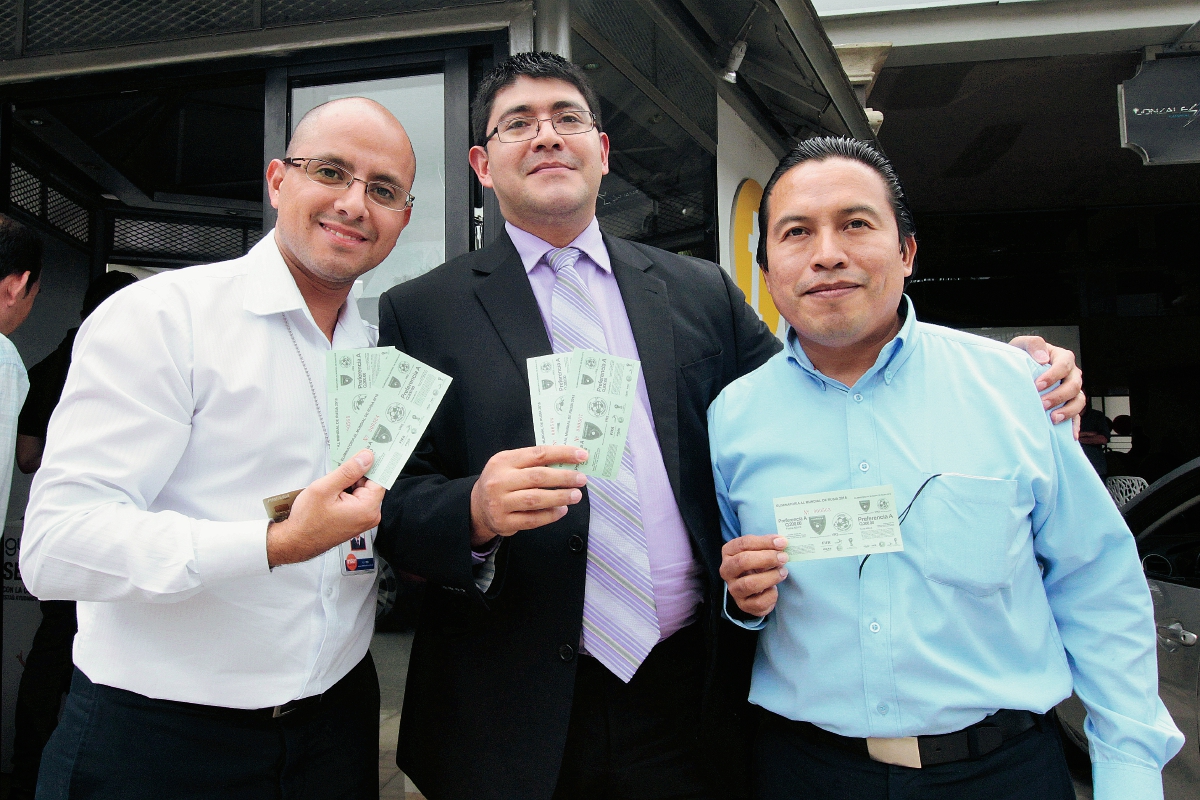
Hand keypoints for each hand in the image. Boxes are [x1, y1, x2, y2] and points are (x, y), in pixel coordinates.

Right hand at [266, 450, 383, 566]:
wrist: (296, 541)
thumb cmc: (308, 521)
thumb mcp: (325, 488)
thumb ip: (348, 471)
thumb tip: (366, 457)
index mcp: (367, 509)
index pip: (378, 478)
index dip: (370, 464)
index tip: (366, 451)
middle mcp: (369, 516)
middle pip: (370, 484)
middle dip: (356, 473)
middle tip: (341, 464)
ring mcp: (363, 519)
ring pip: (362, 490)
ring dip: (349, 483)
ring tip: (332, 482)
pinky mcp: (356, 520)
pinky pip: (356, 499)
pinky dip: (346, 491)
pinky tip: (333, 490)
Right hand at [470, 446, 587, 546]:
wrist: (477, 507)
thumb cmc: (502, 482)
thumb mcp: (510, 465)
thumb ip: (534, 462)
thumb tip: (568, 461)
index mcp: (503, 461)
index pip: (538, 454)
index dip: (562, 454)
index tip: (581, 456)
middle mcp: (499, 481)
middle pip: (538, 477)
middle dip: (564, 478)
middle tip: (581, 479)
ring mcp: (500, 503)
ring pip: (535, 499)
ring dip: (560, 497)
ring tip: (575, 495)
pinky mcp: (503, 522)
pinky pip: (532, 519)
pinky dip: (550, 515)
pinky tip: (562, 510)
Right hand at [720, 534, 789, 616]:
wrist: (756, 590)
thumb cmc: (758, 565)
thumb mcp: (759, 552)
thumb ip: (768, 546)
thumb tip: (781, 542)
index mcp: (728, 552)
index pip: (743, 544)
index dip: (764, 542)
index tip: (782, 542)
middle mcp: (727, 570)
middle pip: (743, 561)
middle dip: (766, 558)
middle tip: (783, 558)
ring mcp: (733, 589)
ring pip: (749, 583)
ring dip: (771, 577)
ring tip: (783, 572)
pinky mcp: (743, 605)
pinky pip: (758, 602)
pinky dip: (771, 595)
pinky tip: (775, 589)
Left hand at [1008, 335, 1085, 431]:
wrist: (1017, 371)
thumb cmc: (1023, 358)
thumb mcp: (1022, 344)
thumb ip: (1033, 344)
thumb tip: (1042, 357)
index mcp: (1062, 358)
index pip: (1064, 365)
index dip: (1053, 375)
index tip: (1038, 385)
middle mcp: (1071, 375)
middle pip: (1074, 385)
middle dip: (1058, 396)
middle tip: (1042, 404)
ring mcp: (1072, 391)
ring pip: (1079, 401)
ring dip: (1068, 411)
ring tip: (1053, 419)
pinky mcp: (1069, 405)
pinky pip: (1077, 416)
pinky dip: (1074, 425)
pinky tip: (1070, 435)